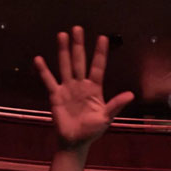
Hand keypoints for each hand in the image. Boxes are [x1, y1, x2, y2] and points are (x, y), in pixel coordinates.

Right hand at [34, 26, 133, 147]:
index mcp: (95, 89)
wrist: (75, 142)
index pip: (98, 67)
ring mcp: (67, 88)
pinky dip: (44, 71)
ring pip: (65, 66)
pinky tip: (39, 59)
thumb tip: (131, 94)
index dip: (100, 53)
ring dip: (63, 51)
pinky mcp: (56, 95)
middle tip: (77, 28)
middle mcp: (81, 84)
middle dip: (78, 45)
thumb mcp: (106, 118)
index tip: (103, 37)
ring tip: (62, 35)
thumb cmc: (92, 131)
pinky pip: (49, 81)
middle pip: (80, 61)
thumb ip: (116, 105)